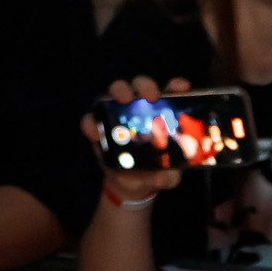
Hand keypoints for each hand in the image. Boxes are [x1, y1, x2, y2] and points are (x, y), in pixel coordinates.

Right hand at [83, 78, 190, 207]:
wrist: (132, 185)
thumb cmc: (155, 171)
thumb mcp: (167, 176)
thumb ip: (169, 174)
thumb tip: (165, 173)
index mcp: (160, 113)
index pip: (170, 93)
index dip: (177, 87)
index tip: (182, 87)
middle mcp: (137, 107)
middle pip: (139, 85)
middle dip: (145, 86)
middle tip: (151, 97)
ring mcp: (116, 114)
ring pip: (114, 92)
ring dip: (119, 91)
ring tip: (124, 100)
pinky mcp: (97, 128)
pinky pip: (90, 120)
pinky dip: (91, 123)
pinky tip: (96, 132)